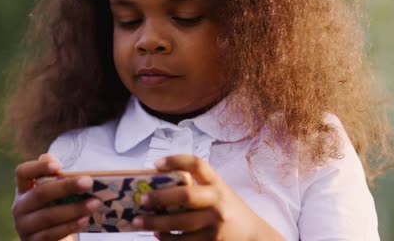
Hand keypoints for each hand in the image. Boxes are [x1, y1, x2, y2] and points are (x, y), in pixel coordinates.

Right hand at [12, 154, 101, 240]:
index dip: (38, 167)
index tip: (58, 165)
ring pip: (49, 216)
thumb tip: (63, 166)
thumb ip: (57, 177)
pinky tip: (85, 220)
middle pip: (40, 194)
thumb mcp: (54, 193)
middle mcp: (20, 207)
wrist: (52, 239)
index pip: (23, 173)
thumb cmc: (55, 208)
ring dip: (74, 209)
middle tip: (88, 182)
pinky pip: (52, 234)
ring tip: (95, 203)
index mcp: (24, 189)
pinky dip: (70, 226)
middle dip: (66, 187)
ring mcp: (25, 226)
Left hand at [132, 155, 283, 240]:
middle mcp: (217, 200)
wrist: (254, 236)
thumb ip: (198, 187)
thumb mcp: (219, 192)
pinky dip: (166, 238)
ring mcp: (215, 223)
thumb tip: (158, 185)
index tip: (155, 163)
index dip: (175, 161)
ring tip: (139, 221)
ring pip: (179, 223)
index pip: (197, 164)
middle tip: (142, 199)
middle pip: (185, 195)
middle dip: (160, 197)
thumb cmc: (229, 210)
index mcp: (217, 183)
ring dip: (155, 223)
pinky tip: (157, 235)